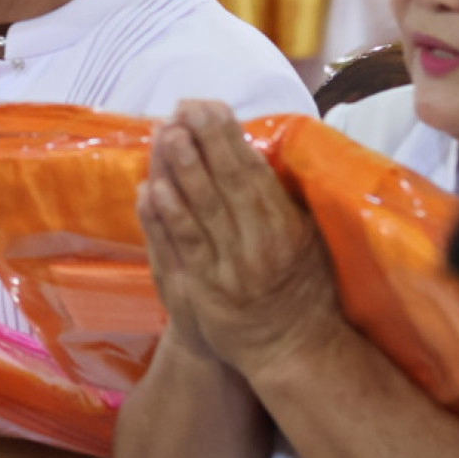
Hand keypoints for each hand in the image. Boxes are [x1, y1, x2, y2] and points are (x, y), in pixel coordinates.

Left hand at [140, 100, 342, 381]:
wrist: (292, 350)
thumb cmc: (302, 289)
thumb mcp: (308, 241)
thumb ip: (286, 202)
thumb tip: (260, 152)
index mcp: (288, 229)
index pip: (254, 173)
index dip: (229, 138)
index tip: (212, 107)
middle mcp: (259, 246)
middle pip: (225, 184)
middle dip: (204, 142)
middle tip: (185, 107)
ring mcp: (228, 269)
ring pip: (199, 211)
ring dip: (181, 170)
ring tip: (165, 134)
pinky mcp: (202, 290)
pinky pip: (181, 247)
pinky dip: (164, 216)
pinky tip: (150, 188)